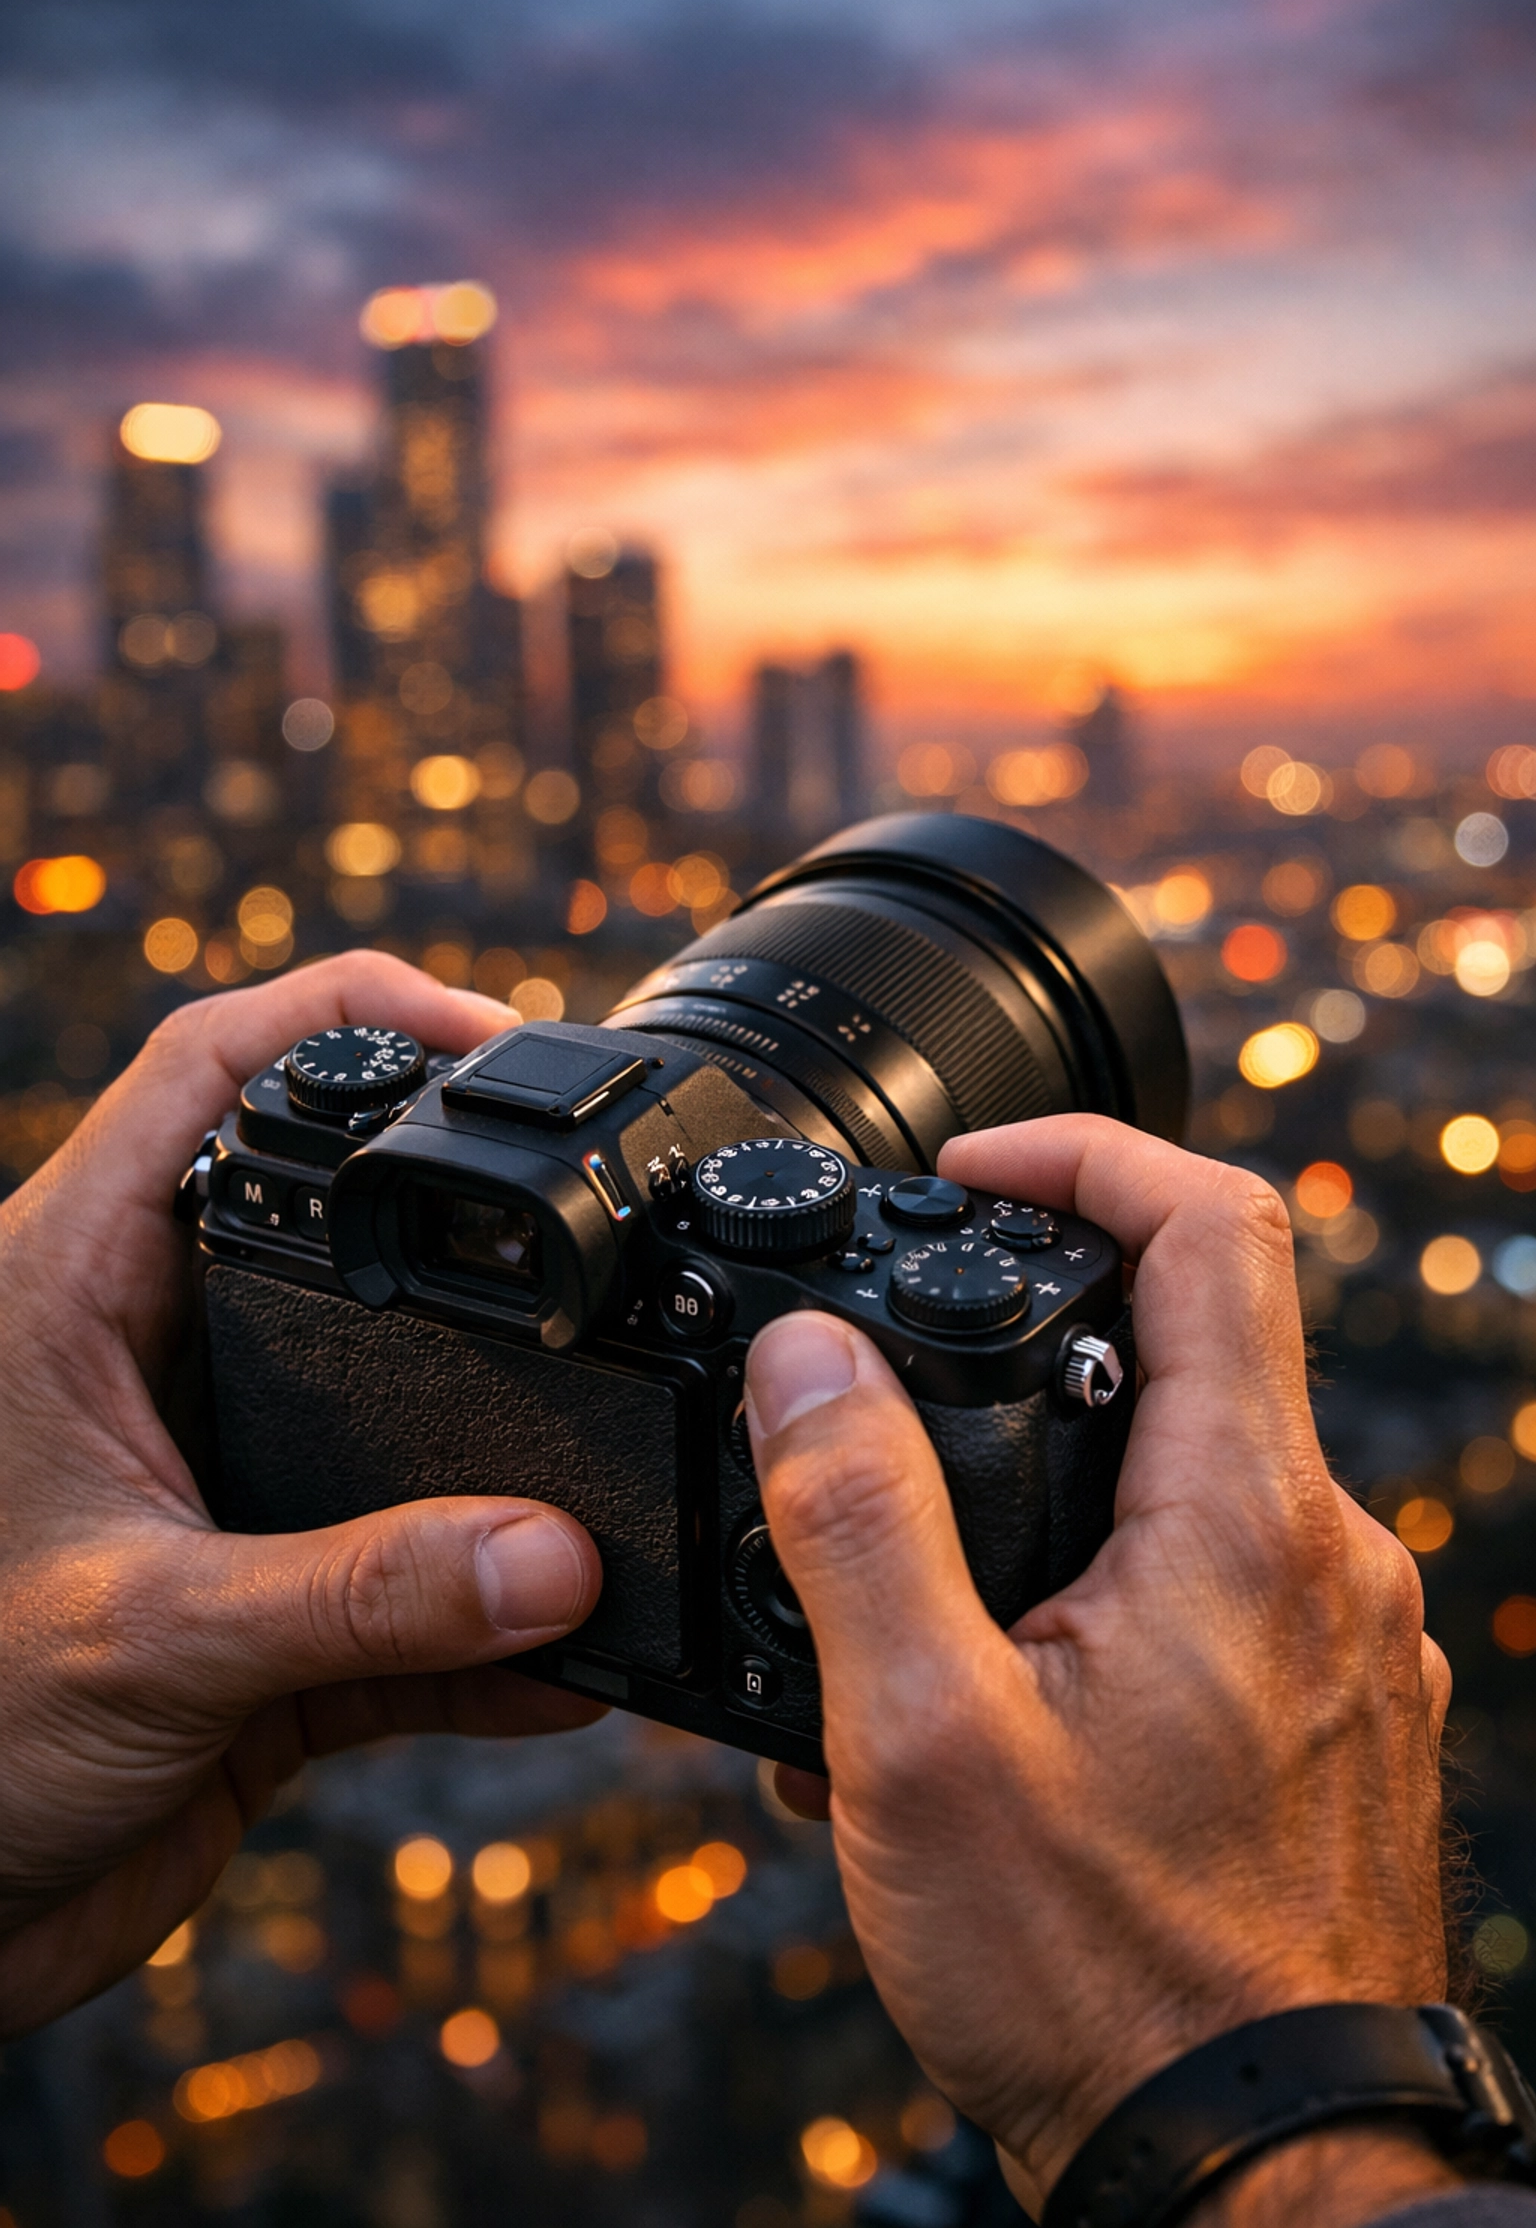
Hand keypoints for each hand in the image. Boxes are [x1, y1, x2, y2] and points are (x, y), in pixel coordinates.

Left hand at [0, 953, 603, 2038]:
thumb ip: (363, 1598)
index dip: (352, 1017)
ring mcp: (216, 1487)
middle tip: (594, 1227)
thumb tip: (562, 1561)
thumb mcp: (152, 1638)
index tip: (494, 1036)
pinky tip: (574, 1661)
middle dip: (463, 1220)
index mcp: (74, 1293)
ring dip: (499, 1444)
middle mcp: (151, 1366)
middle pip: (330, 1222)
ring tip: (623, 1447)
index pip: (212, 1074)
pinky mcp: (261, 1613)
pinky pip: (408, 1590)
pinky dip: (490, 1629)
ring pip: (390, 1408)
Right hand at [744, 1117, 1452, 2220]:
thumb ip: (855, 1515)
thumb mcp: (921, 1737)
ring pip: (1186, 1478)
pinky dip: (1094, 1592)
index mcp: (1247, 1519)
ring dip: (1045, 1496)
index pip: (1214, 1224)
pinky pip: (1210, 1587)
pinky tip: (992, 1705)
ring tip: (910, 1617)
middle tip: (896, 1408)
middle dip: (1031, 1343)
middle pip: (1192, 1344)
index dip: (1086, 1150)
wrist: (1250, 2176)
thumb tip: (806, 1354)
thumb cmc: (1102, 1983)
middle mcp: (1327, 1558)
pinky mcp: (1328, 1715)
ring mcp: (1342, 1642)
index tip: (978, 1165)